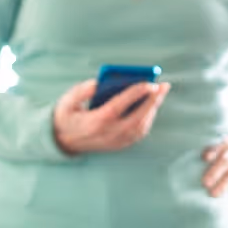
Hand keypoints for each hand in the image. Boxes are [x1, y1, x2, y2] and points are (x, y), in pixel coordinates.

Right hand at [51, 78, 168, 154]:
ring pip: (142, 127)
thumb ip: (83, 90)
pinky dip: (148, 118)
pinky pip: (139, 132)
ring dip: (153, 109)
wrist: (63, 141)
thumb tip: (100, 82)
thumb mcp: (68, 100)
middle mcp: (109, 134)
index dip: (136, 93)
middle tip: (163, 86)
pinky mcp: (121, 145)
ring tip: (160, 92)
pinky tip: (152, 105)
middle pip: (137, 118)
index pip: (120, 106)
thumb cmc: (67, 116)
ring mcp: (116, 142)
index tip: (150, 83)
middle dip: (153, 101)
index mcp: (96, 121)